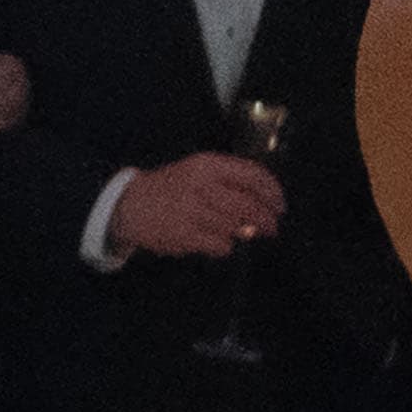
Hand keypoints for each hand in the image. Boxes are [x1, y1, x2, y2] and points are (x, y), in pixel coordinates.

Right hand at [114, 148, 286, 258]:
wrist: (131, 205)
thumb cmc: (173, 188)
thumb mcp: (199, 172)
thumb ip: (231, 182)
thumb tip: (267, 204)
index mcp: (207, 165)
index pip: (252, 174)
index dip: (272, 192)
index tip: (280, 205)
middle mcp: (200, 185)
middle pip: (248, 205)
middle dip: (266, 219)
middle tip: (272, 227)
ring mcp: (192, 211)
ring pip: (236, 227)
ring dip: (244, 233)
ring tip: (240, 233)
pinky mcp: (185, 234)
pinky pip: (221, 245)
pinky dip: (225, 246)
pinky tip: (218, 241)